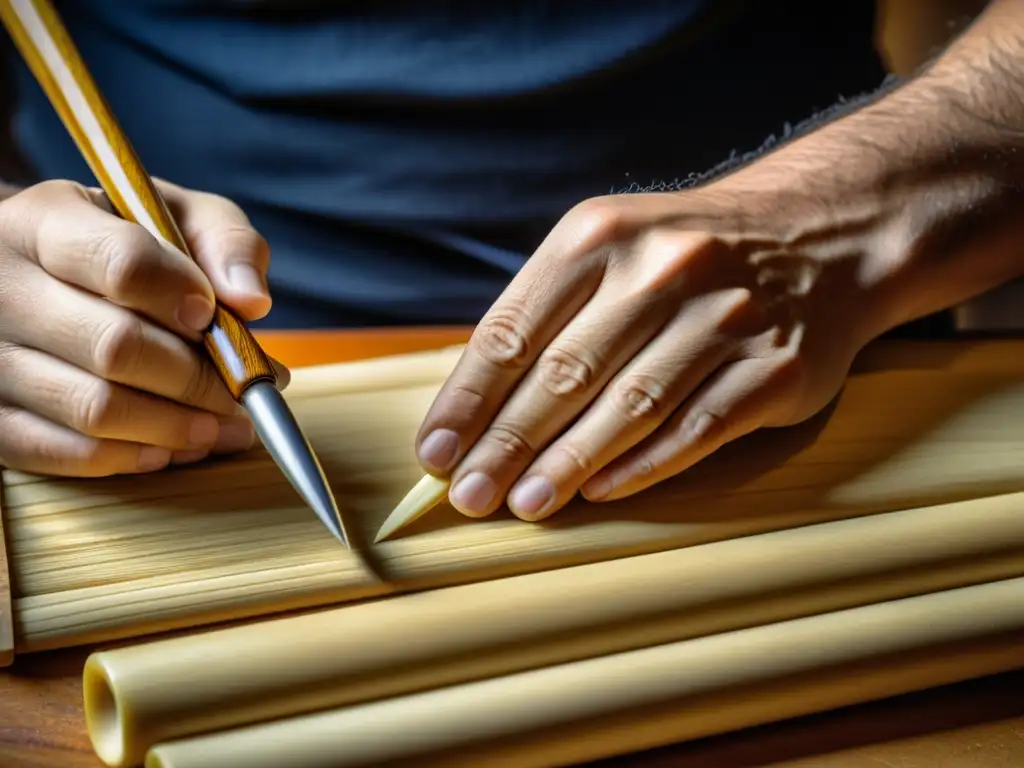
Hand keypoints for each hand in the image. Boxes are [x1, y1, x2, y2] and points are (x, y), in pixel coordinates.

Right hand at [0, 178, 287, 476]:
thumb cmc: (122, 243)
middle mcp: (3, 288)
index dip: (182, 298)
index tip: (215, 318)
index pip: (122, 264)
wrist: (38, 274)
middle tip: (244, 392)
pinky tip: (171, 447)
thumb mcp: (174, 215)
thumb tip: (252, 301)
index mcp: (48, 222)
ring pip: (94, 409)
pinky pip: (66, 453)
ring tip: (226, 426)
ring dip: (177, 427)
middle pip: (115, 348)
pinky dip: (131, 458)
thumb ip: (223, 243)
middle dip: (198, 379)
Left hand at [415, 187, 894, 520]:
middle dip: (505, 442)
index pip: (514, 330)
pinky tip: (601, 492)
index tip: (437, 451)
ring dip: (567, 464)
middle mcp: (662, 269)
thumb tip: (475, 404)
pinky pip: (696, 428)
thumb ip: (548, 313)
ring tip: (524, 503)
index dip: (467, 399)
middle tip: (469, 494)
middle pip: (563, 373)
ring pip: (628, 406)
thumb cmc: (687, 256)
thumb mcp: (611, 250)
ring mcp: (725, 318)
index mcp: (600, 235)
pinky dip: (644, 466)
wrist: (820, 235)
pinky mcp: (775, 368)